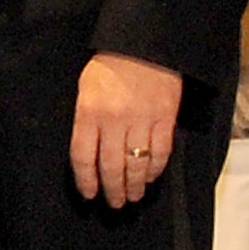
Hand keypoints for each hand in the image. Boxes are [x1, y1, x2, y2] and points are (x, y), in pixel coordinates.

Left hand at [70, 51, 181, 207]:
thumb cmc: (109, 66)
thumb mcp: (86, 88)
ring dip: (134, 186)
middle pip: (111, 167)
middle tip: (114, 204)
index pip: (83, 156)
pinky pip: (160, 154)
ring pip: (136, 165)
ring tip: (132, 197)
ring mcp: (141, 121)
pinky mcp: (165, 120)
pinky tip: (148, 178)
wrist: (144, 45)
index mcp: (89, 111)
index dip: (86, 181)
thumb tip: (88, 154)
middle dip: (112, 190)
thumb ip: (86, 120)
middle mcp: (114, 120)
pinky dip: (154, 170)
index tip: (89, 194)